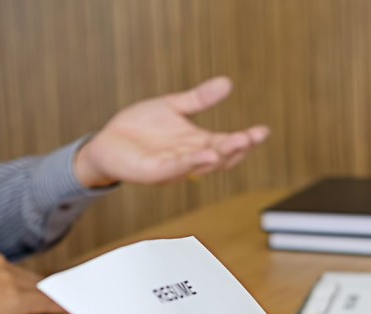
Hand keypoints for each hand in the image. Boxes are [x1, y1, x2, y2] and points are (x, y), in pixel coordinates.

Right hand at [0, 243, 61, 313]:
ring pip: (37, 288)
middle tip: (53, 293)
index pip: (5, 268)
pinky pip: (44, 304)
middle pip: (25, 276)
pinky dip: (58, 307)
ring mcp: (7, 280)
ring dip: (50, 296)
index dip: (17, 279)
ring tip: (65, 302)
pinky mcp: (15, 300)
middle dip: (37, 286)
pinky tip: (68, 311)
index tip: (24, 284)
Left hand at [73, 76, 269, 186]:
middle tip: (251, 137)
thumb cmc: (140, 128)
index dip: (245, 140)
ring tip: (236, 143)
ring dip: (219, 155)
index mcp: (196, 144)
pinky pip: (175, 168)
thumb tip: (228, 83)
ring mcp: (173, 168)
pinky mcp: (154, 173)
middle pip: (220, 158)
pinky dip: (190, 162)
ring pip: (201, 165)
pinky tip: (204, 153)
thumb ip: (200, 99)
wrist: (107, 142)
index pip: (226, 144)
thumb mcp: (173, 107)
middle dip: (237, 148)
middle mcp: (189, 159)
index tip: (262, 131)